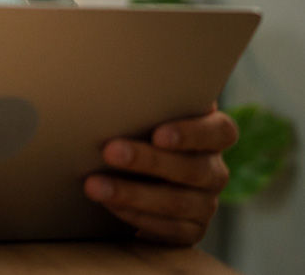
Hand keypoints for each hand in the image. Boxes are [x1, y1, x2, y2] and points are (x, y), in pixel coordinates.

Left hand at [84, 103, 237, 244]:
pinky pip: (169, 230)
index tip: (158, 134)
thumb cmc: (137, 129)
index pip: (221, 132)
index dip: (193, 134)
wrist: (132, 175)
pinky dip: (136, 217)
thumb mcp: (145, 114)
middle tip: (110, 151)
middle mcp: (214, 170)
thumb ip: (142, 102)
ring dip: (132, 194)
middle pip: (193, 168)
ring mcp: (205, 203)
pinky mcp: (191, 230)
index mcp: (212, 135)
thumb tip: (103, 86)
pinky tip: (110, 206)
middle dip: (148, 161)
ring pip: (177, 202)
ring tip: (94, 185)